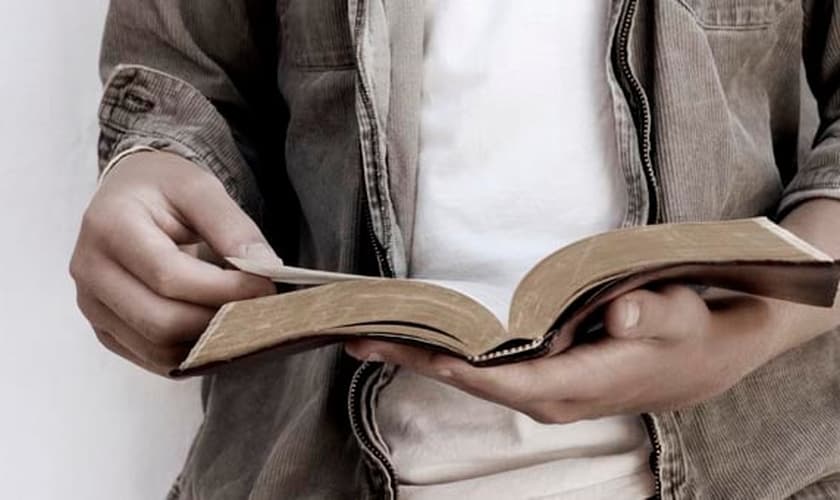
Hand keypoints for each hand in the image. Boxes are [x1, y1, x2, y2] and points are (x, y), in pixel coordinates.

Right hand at [70, 152, 275, 374]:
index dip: (224, 289)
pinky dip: (191, 352)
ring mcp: (92, 305)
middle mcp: (90, 271)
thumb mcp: (201, 189)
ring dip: (207, 341)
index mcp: (109, 227)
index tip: (265, 285)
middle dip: (218, 320)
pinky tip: (217, 329)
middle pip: (161, 322)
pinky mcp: (105, 329)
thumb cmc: (164, 189)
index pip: (169, 277)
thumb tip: (266, 268)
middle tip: (257, 307)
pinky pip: (153, 358)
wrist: (129, 194)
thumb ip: (234, 228)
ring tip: (239, 316)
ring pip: (157, 348)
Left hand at [346, 285, 781, 423]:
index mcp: (574, 386)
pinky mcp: (539, 380)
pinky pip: (483, 369)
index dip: (453, 363)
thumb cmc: (685, 334)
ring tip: (369, 333)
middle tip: (356, 336)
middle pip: (469, 381)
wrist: (701, 360)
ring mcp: (541, 391)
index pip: (501, 380)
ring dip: (422, 356)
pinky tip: (417, 336)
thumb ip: (650, 313)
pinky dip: (446, 352)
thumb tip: (621, 311)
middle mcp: (548, 397)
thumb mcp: (677, 316)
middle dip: (414, 359)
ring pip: (471, 377)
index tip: (406, 345)